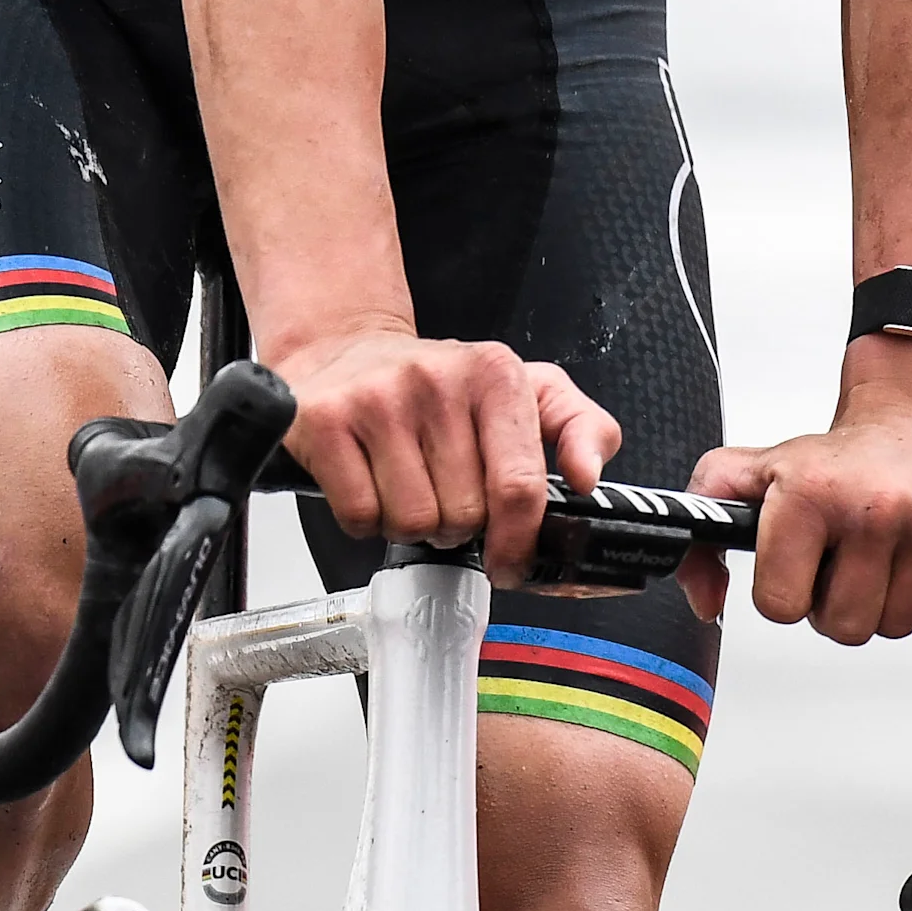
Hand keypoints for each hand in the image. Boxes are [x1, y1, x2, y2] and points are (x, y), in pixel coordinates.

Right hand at [268, 324, 620, 587]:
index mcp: (495, 373)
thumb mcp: (526, 390)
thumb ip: (581, 427)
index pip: (519, 486)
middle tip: (445, 493)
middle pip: (464, 516)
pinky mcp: (324, 421)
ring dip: (412, 523)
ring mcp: (377, 398)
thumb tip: (587, 475)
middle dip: (458, 523)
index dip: (517, 542)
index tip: (510, 560)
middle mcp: (437, 379)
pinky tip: (371, 482)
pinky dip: (366, 517)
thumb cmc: (441, 385)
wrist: (345, 350)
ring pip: (413, 523)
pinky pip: (360, 515)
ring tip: (408, 485)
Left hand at [684, 338, 911, 642]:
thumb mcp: (754, 474)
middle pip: (843, 628)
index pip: (780, 607)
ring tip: (885, 550)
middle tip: (847, 558)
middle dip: (839, 603)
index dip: (787, 591)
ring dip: (885, 600)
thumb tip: (705, 602)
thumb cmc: (838, 457)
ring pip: (895, 626)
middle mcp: (875, 506)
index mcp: (810, 492)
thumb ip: (706, 536)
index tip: (801, 560)